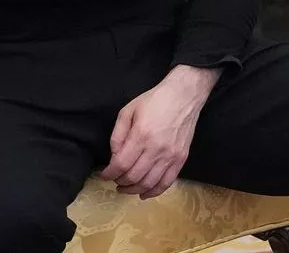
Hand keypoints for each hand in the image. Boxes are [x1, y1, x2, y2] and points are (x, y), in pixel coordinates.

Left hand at [99, 65, 219, 198]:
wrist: (184, 95)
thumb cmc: (154, 100)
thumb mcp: (128, 111)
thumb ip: (118, 135)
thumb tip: (114, 158)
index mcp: (141, 135)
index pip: (121, 165)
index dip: (109, 174)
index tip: (104, 174)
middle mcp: (157, 149)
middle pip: (133, 177)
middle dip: (119, 182)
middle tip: (114, 179)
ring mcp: (171, 155)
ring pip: (149, 183)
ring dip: (134, 190)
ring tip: (126, 187)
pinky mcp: (181, 158)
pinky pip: (167, 182)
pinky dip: (154, 192)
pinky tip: (144, 193)